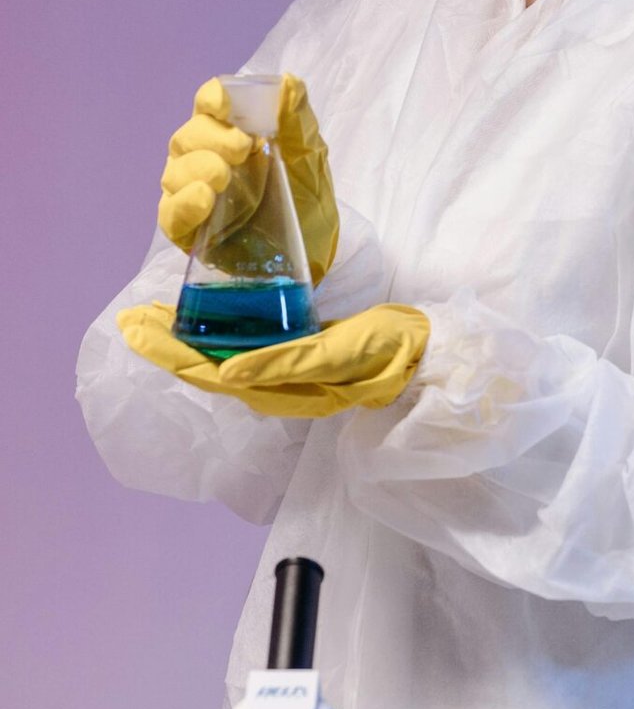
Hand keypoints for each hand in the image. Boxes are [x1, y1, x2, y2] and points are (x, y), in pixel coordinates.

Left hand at [117, 302, 429, 418]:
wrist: (426, 356)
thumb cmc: (387, 350)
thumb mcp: (338, 354)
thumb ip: (286, 365)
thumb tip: (228, 373)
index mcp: (281, 388)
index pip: (211, 373)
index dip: (172, 354)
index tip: (138, 329)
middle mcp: (275, 388)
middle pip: (209, 369)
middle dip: (168, 347)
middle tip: (133, 320)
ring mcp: (285, 377)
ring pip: (223, 362)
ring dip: (187, 343)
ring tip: (157, 320)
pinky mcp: (297, 361)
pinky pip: (246, 354)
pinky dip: (218, 340)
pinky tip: (209, 327)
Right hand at [158, 75, 339, 285]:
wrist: (314, 251)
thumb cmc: (307, 198)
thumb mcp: (310, 158)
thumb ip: (297, 121)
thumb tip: (289, 82)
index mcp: (228, 132)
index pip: (208, 105)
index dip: (212, 99)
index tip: (224, 103)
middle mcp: (202, 158)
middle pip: (187, 136)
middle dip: (210, 139)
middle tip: (242, 149)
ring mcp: (192, 194)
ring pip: (175, 173)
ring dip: (196, 169)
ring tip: (223, 177)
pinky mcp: (189, 231)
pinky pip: (170, 215)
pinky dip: (183, 205)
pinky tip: (203, 199)